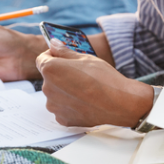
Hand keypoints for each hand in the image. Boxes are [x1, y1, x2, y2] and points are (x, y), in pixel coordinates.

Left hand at [36, 40, 153, 127]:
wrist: (120, 103)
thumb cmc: (104, 78)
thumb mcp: (84, 58)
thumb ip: (64, 51)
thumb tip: (53, 44)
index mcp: (50, 69)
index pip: (42, 59)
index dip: (54, 57)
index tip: (66, 60)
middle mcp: (47, 89)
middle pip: (49, 78)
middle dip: (60, 75)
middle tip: (81, 76)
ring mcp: (54, 106)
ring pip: (56, 94)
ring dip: (65, 91)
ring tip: (85, 90)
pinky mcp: (62, 119)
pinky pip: (62, 108)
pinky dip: (70, 105)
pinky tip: (85, 102)